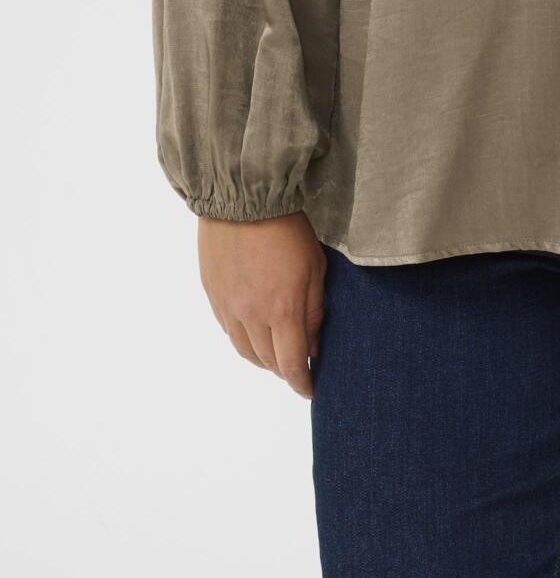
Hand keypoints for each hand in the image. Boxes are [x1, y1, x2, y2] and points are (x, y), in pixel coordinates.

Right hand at [197, 211, 326, 399]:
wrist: (242, 199)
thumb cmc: (287, 229)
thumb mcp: (315, 266)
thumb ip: (314, 311)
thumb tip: (312, 345)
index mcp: (282, 310)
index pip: (292, 363)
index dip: (302, 382)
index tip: (310, 389)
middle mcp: (251, 316)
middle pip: (267, 362)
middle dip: (284, 370)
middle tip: (297, 368)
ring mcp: (228, 307)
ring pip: (245, 351)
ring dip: (262, 360)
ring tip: (276, 356)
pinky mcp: (213, 295)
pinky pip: (229, 331)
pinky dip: (244, 339)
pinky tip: (254, 332)